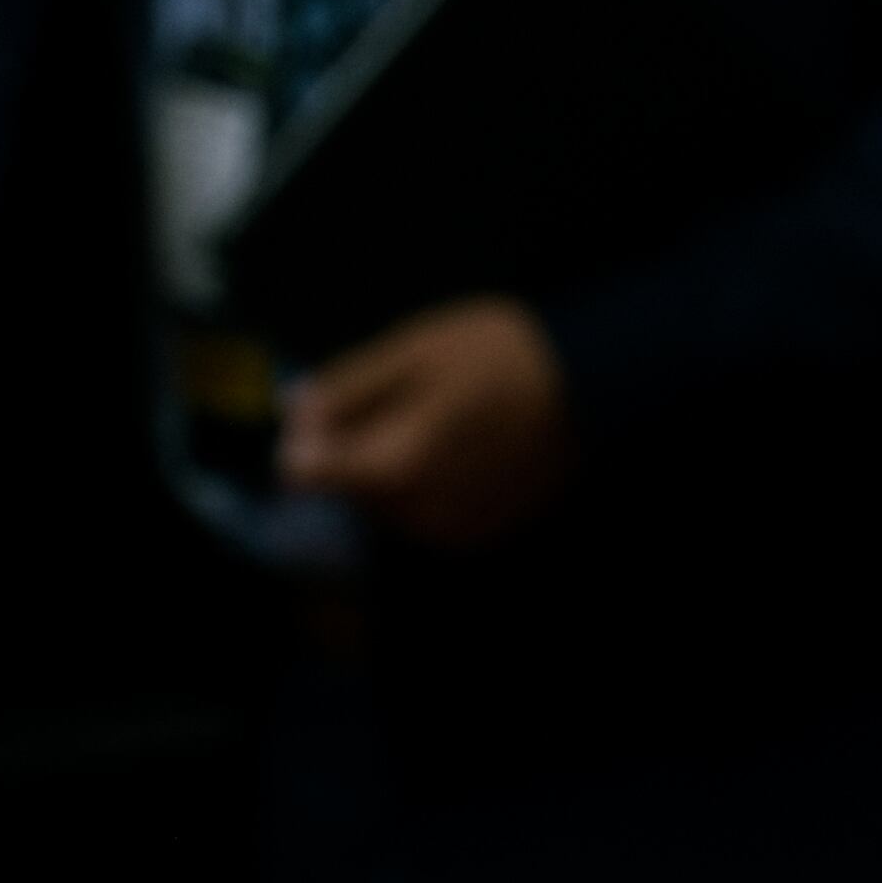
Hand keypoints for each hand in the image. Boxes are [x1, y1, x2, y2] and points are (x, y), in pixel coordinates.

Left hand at [279, 296, 572, 547]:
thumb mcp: (414, 350)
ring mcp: (452, 529)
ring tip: (437, 412)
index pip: (304, 473)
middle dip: (352, 446)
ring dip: (390, 466)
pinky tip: (461, 440)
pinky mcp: (483, 532)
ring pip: (386, 502)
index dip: (304, 435)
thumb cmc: (500, 356)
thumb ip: (348, 386)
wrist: (590, 385)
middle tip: (396, 393)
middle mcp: (415, 514)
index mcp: (390, 467)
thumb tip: (291, 410)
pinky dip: (428, 481)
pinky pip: (427, 512)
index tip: (325, 404)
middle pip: (347, 488)